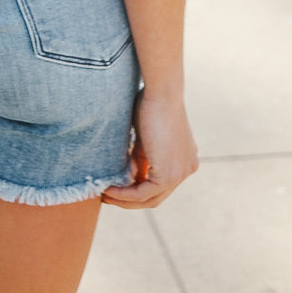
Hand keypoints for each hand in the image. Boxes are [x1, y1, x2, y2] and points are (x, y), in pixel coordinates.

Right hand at [101, 88, 198, 208]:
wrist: (161, 93)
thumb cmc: (151, 104)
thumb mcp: (145, 138)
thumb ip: (140, 159)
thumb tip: (129, 176)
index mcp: (184, 158)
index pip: (160, 183)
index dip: (136, 188)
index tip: (116, 186)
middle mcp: (186, 169)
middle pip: (156, 195)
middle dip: (130, 199)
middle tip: (108, 196)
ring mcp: (181, 174)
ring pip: (150, 199)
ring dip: (124, 200)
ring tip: (105, 194)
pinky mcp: (169, 176)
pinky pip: (143, 195)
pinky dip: (124, 195)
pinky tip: (109, 189)